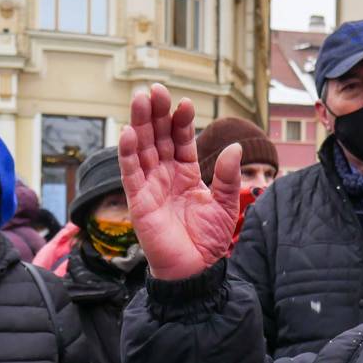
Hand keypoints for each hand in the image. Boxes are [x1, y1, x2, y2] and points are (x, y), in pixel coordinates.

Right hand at [118, 83, 241, 279]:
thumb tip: (235, 148)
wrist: (195, 272)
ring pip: (142, 149)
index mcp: (186, 174)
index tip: (183, 102)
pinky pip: (131, 174)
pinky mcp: (138, 202)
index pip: (180, 140)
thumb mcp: (225, 206)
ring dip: (139, 124)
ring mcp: (150, 187)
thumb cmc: (208, 242)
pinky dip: (127, 153)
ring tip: (140, 99)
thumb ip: (228, 178)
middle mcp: (165, 176)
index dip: (180, 121)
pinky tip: (128, 132)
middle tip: (155, 90)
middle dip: (156, 113)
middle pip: (157, 138)